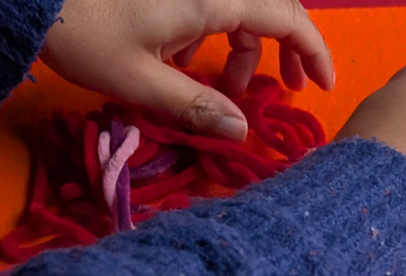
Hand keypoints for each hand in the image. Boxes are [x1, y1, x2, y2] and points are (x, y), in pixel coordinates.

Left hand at [42, 0, 334, 140]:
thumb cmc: (81, 33)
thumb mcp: (140, 81)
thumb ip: (196, 107)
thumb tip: (242, 132)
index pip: (286, 16)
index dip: (313, 50)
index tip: (323, 85)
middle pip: (270, 3)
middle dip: (285, 46)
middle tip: (287, 87)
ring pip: (240, 3)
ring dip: (245, 44)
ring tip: (228, 87)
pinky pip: (209, 1)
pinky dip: (211, 30)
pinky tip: (184, 60)